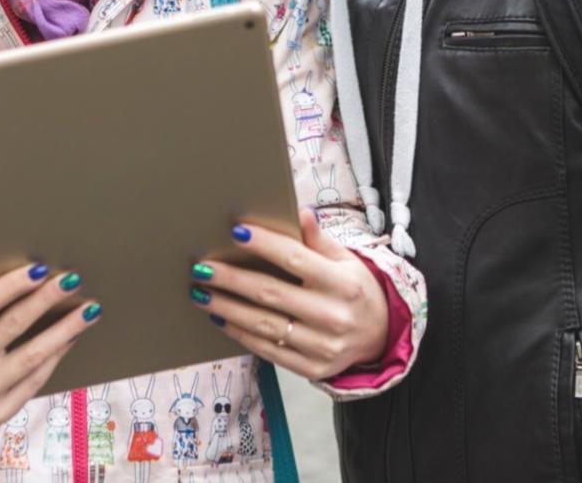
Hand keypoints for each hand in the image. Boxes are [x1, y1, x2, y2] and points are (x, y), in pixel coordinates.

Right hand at [0, 256, 99, 425]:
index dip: (11, 285)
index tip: (40, 268)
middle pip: (12, 325)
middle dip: (45, 299)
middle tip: (72, 280)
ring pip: (32, 355)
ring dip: (64, 330)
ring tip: (88, 310)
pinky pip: (35, 379)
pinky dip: (56, 356)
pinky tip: (72, 337)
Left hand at [189, 208, 388, 379]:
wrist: (381, 336)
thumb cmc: (355, 290)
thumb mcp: (347, 260)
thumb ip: (319, 240)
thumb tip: (300, 213)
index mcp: (342, 283)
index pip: (296, 259)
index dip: (265, 245)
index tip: (236, 232)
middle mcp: (332, 315)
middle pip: (271, 293)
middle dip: (231, 280)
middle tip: (201, 268)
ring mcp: (322, 345)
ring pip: (264, 325)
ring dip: (227, 308)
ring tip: (201, 294)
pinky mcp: (313, 368)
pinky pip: (269, 350)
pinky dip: (241, 333)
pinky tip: (220, 319)